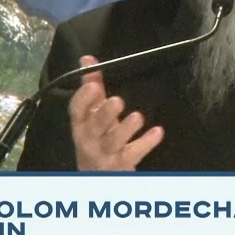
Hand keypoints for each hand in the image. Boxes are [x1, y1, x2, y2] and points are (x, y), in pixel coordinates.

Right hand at [69, 55, 163, 169]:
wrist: (98, 175)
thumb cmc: (96, 137)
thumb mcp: (92, 113)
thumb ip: (91, 86)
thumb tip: (87, 59)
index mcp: (81, 123)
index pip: (76, 110)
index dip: (83, 98)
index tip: (93, 85)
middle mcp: (89, 139)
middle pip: (94, 127)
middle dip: (105, 114)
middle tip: (117, 101)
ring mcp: (104, 154)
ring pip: (113, 142)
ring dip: (125, 129)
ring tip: (138, 117)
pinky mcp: (121, 165)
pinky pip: (133, 154)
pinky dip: (146, 143)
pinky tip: (157, 132)